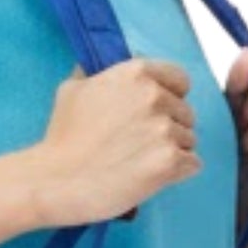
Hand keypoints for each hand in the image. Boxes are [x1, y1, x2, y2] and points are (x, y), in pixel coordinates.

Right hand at [34, 56, 202, 227]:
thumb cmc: (61, 138)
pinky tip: (151, 175)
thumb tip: (107, 66)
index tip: (154, 112)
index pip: (180, 79)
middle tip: (139, 143)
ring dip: (172, 151)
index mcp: (136, 73)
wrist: (55, 181)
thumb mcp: (73, 89)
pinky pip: (192, 164)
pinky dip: (177, 172)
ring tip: (140, 161)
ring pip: (189, 139)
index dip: (170, 96)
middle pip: (186, 112)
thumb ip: (99, 74)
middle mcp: (154, 97)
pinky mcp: (169, 163)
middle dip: (168, 127)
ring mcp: (164, 131)